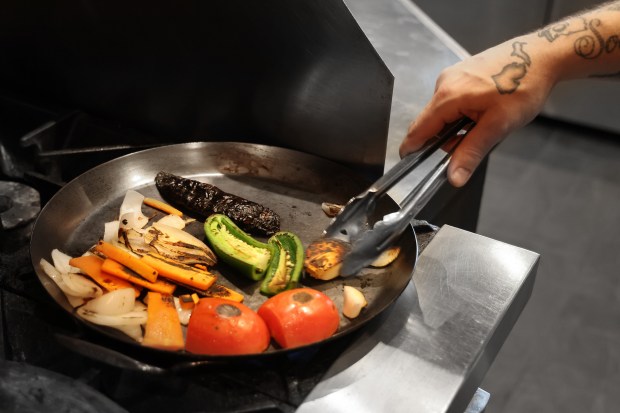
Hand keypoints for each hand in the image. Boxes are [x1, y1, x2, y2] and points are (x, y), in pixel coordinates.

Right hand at [399, 40, 555, 186]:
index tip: (408, 162)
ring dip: (458, 125)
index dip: (412, 148)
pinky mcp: (462, 73)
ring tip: (486, 122)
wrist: (542, 55)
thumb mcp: (498, 126)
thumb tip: (454, 178)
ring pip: (444, 113)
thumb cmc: (524, 84)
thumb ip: (471, 152)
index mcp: (448, 95)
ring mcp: (453, 75)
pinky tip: (485, 111)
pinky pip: (452, 101)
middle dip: (447, 138)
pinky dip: (463, 113)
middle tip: (476, 140)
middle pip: (432, 122)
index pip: (419, 128)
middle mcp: (445, 83)